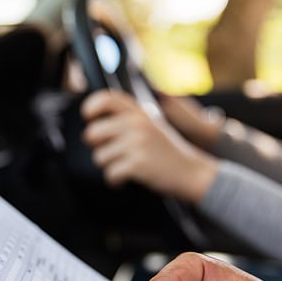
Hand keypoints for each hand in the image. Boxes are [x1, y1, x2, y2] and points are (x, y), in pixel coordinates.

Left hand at [81, 90, 217, 203]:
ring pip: (99, 157)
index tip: (89, 118)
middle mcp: (137, 124)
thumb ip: (127, 119)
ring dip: (109, 166)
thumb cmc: (167, 152)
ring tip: (126, 167)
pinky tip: (127, 179)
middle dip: (97, 148)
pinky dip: (115, 181)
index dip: (90, 108)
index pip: (106, 98)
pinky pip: (110, 174)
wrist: (192, 173)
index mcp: (139, 113)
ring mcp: (137, 143)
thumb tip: (94, 124)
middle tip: (111, 155)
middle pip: (93, 133)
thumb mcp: (151, 126)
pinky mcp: (137, 163)